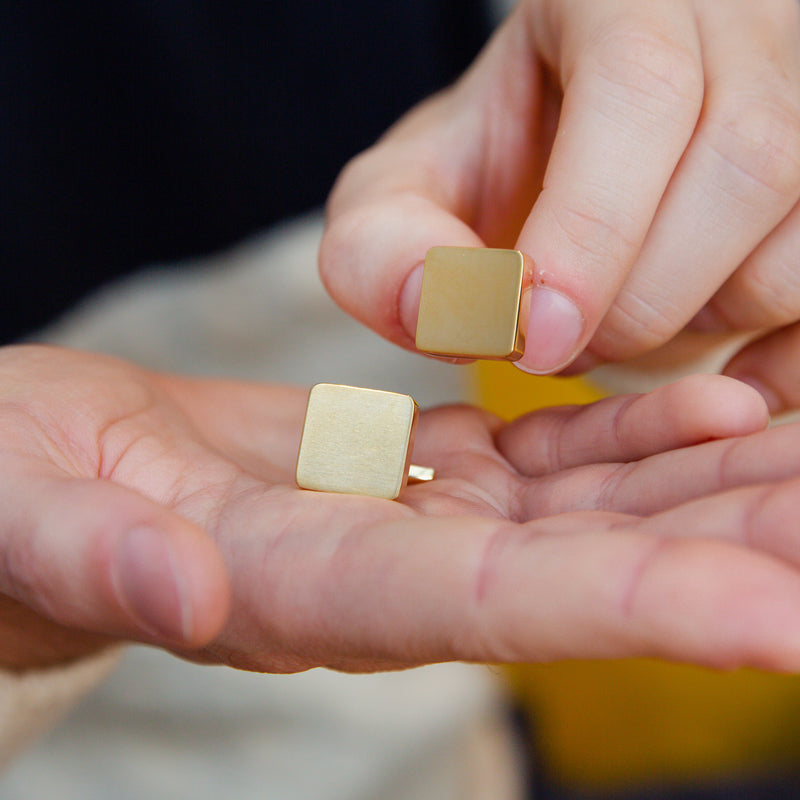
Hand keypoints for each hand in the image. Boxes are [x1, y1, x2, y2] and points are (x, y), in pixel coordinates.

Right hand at [5, 344, 799, 673]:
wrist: (46, 470)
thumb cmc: (18, 497)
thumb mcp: (30, 518)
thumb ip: (101, 554)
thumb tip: (186, 582)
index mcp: (301, 591)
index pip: (486, 606)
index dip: (630, 609)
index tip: (777, 614)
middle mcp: (384, 568)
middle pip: (576, 568)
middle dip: (720, 551)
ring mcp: (408, 515)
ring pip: (583, 507)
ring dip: (706, 484)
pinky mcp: (408, 464)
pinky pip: (541, 457)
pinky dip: (631, 434)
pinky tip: (714, 400)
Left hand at [321, 0, 799, 407]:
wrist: (565, 171)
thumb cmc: (488, 178)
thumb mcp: (405, 197)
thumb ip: (384, 244)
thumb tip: (432, 307)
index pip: (640, 88)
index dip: (590, 227)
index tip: (534, 334)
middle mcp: (742, 28)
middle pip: (743, 163)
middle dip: (637, 299)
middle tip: (560, 343)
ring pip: (797, 242)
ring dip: (693, 323)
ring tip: (616, 320)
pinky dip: (767, 357)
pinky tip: (699, 365)